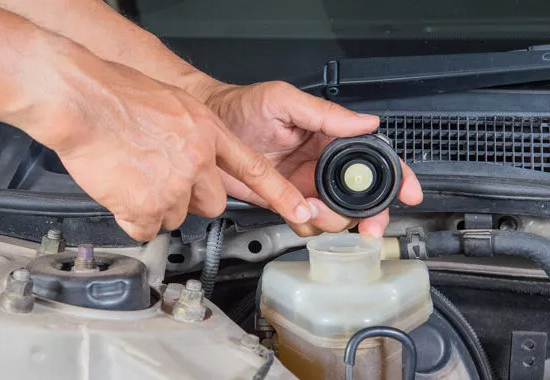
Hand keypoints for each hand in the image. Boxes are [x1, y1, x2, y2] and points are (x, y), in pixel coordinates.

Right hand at [9, 42, 317, 240]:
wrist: (82, 99)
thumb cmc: (119, 95)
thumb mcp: (175, 106)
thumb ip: (195, 136)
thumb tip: (200, 159)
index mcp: (209, 133)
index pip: (255, 170)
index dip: (281, 195)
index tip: (304, 213)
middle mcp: (198, 160)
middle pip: (213, 203)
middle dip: (191, 197)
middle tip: (162, 177)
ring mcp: (174, 185)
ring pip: (176, 216)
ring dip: (157, 204)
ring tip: (135, 176)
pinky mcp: (147, 206)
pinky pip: (146, 227)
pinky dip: (133, 215)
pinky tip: (121, 188)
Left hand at [205, 81, 422, 236]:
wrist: (207, 127)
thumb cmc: (242, 107)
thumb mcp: (284, 101)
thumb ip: (325, 114)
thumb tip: (366, 121)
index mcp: (329, 137)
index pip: (372, 157)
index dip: (396, 176)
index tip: (409, 192)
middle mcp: (322, 164)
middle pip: (361, 195)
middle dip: (370, 213)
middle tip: (367, 225)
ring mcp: (304, 185)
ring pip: (336, 215)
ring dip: (331, 220)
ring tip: (311, 207)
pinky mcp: (285, 201)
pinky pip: (306, 223)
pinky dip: (306, 225)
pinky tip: (295, 212)